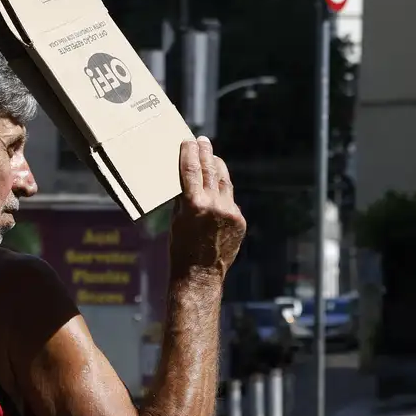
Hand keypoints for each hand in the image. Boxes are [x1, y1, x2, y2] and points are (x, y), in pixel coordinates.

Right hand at [169, 137, 246, 284]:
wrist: (200, 275)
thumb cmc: (180, 250)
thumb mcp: (176, 221)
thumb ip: (183, 199)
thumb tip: (185, 180)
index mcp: (194, 204)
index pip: (191, 170)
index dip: (189, 153)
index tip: (189, 141)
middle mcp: (215, 205)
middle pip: (210, 170)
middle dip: (206, 153)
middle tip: (203, 141)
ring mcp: (230, 212)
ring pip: (224, 182)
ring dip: (218, 168)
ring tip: (213, 157)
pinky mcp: (240, 220)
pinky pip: (230, 200)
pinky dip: (223, 192)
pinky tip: (217, 187)